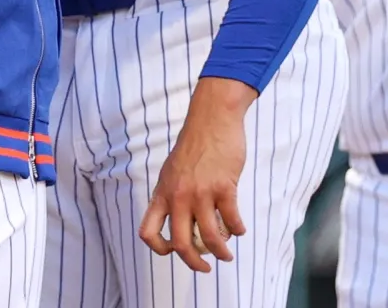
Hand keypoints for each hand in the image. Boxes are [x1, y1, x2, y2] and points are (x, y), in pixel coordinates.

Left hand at [139, 78, 254, 272]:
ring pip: (210, 237)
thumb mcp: (172, 171)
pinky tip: (239, 229)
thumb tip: (180, 220)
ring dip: (221, 252)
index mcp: (162, 193)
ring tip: (227, 255)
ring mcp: (201, 193)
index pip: (148, 231)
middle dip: (194, 263)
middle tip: (204, 268)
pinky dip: (237, 230)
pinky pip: (231, 220)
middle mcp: (178, 196)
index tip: (173, 250)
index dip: (159, 248)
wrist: (211, 119)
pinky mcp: (223, 187)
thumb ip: (173, 194)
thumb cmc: (194, 144)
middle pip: (181, 243)